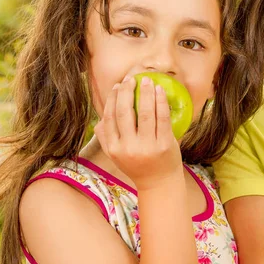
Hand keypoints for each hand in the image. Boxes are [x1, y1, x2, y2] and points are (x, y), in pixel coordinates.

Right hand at [94, 75, 183, 190]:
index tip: (118, 86)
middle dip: (127, 92)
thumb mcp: (117, 156)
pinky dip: (161, 102)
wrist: (159, 184)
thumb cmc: (138, 165)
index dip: (113, 99)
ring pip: (145, 113)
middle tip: (131, 79)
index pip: (110, 118)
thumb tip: (98, 120)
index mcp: (114, 148)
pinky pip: (162, 118)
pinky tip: (160, 91)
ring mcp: (147, 146)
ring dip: (146, 93)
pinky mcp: (164, 145)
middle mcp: (128, 148)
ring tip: (147, 80)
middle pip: (125, 113)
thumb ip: (107, 139)